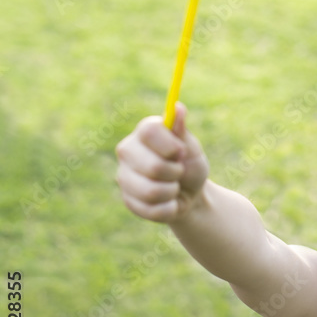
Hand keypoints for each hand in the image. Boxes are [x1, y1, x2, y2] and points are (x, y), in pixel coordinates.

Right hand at [115, 103, 209, 221]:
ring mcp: (124, 176)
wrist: (190, 194)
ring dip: (172, 192)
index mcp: (144, 132)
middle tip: (179, 171)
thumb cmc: (190, 164)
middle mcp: (128, 151)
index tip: (181, 152)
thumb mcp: (191, 147)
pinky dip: (169, 208)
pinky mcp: (128, 200)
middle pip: (152, 166)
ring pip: (151, 191)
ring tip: (174, 187)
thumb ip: (181, 130)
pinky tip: (168, 201)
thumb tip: (178, 106)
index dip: (170, 146)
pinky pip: (151, 209)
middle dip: (175, 173)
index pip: (149, 132)